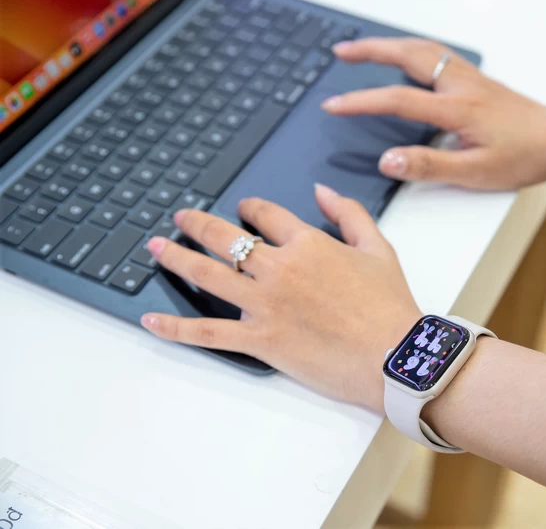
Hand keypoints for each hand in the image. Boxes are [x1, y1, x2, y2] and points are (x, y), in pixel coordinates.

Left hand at [140, 185, 421, 411]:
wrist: (394, 357)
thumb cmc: (390, 305)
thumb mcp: (379, 248)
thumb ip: (349, 213)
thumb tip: (322, 190)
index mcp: (308, 243)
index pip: (266, 214)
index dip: (251, 207)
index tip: (244, 208)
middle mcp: (279, 269)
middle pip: (225, 237)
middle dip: (197, 223)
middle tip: (180, 217)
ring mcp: (264, 305)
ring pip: (208, 274)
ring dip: (176, 257)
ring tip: (155, 247)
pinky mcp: (259, 340)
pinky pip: (208, 332)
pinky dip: (176, 328)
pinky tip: (150, 319)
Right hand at [322, 37, 545, 188]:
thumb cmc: (523, 157)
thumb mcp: (475, 173)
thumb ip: (429, 166)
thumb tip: (389, 160)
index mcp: (457, 109)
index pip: (398, 99)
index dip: (361, 101)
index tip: (334, 105)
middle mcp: (461, 84)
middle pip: (407, 54)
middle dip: (369, 50)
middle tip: (339, 53)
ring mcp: (469, 77)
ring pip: (422, 48)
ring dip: (389, 44)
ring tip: (362, 49)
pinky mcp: (475, 78)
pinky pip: (436, 52)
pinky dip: (412, 48)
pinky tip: (404, 55)